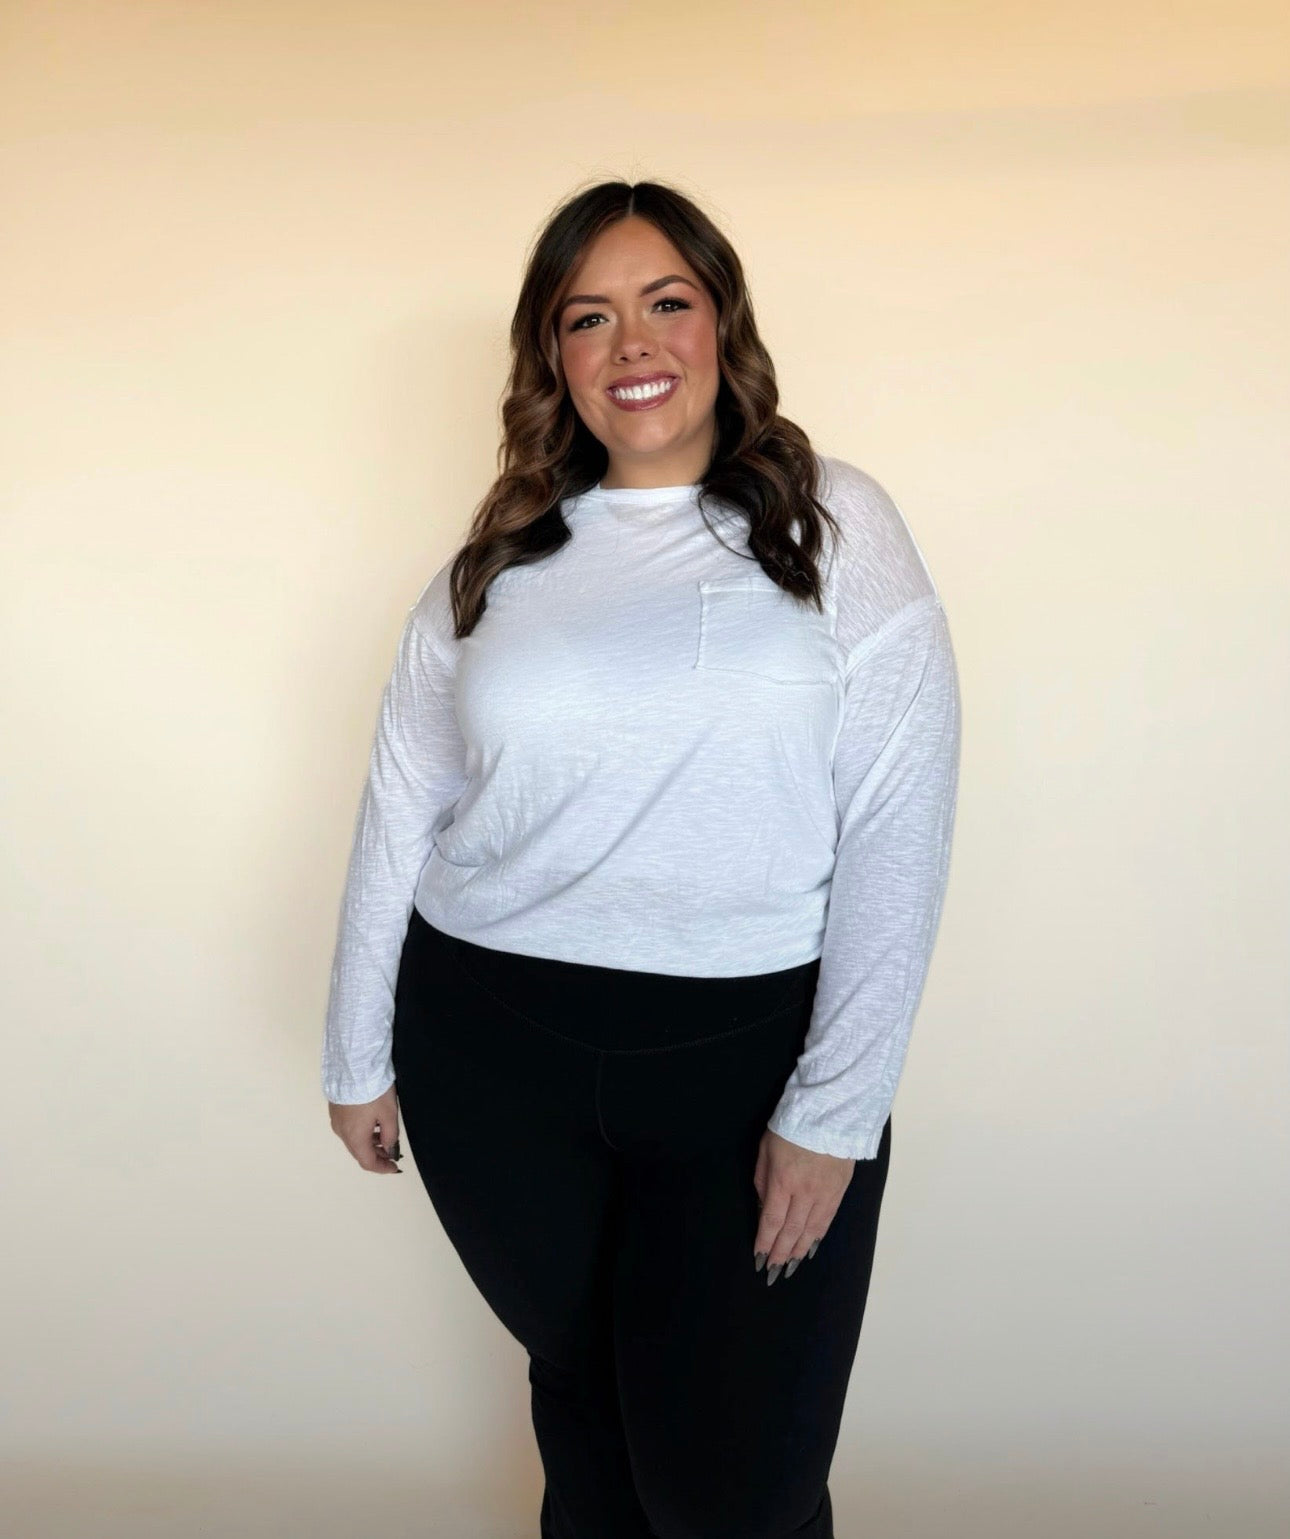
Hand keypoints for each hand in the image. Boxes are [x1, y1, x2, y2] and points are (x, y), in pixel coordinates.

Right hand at [328, 1084, 404, 1173]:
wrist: (353, 1066)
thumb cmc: (373, 1091)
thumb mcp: (389, 1114)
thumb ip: (390, 1135)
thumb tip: (389, 1148)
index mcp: (355, 1137)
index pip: (367, 1162)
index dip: (382, 1168)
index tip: (394, 1167)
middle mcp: (342, 1133)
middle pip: (359, 1152)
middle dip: (376, 1155)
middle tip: (391, 1152)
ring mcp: (336, 1120)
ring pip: (353, 1139)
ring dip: (369, 1143)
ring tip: (384, 1136)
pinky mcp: (335, 1109)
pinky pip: (348, 1128)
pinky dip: (361, 1132)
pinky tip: (372, 1122)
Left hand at [751, 1128, 852, 1284]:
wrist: (829, 1113)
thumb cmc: (790, 1128)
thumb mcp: (765, 1150)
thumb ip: (763, 1181)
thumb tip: (764, 1209)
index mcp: (783, 1181)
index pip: (772, 1221)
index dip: (765, 1242)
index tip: (758, 1258)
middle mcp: (805, 1192)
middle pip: (791, 1231)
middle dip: (781, 1254)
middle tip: (773, 1272)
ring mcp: (825, 1193)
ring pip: (811, 1230)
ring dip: (799, 1251)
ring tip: (791, 1266)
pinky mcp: (840, 1191)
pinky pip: (827, 1221)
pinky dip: (817, 1237)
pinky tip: (811, 1248)